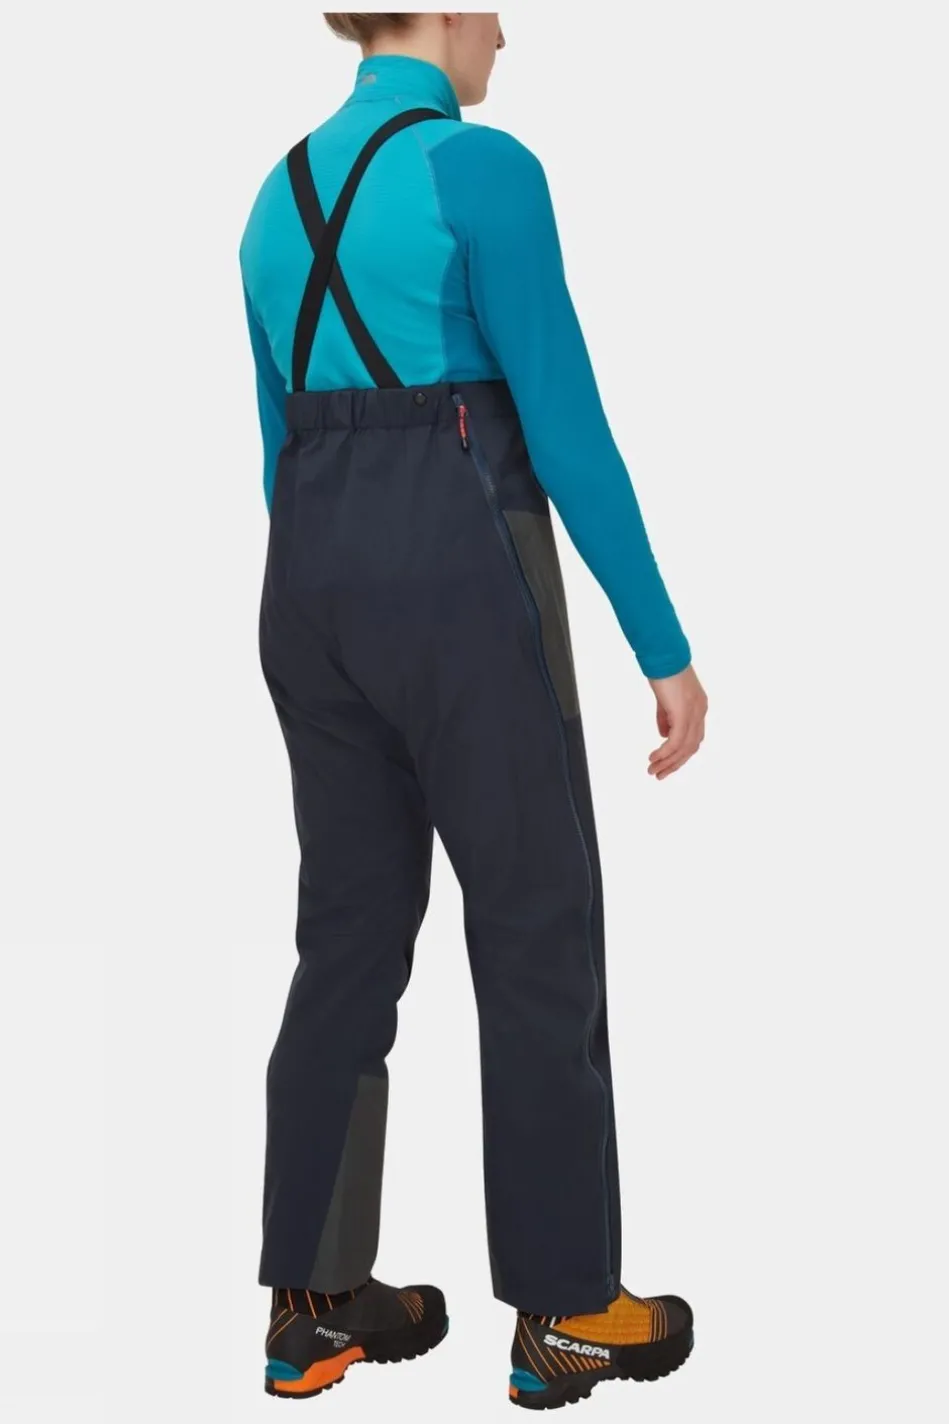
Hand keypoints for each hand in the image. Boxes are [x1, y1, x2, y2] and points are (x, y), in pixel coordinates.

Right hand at [647, 665, 707, 779]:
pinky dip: (665, 753)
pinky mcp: (683, 713)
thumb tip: (663, 735)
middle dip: (675, 764)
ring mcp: (693, 713)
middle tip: (659, 775)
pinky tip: (654, 758)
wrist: (664, 654)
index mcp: (698, 708)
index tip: (667, 764)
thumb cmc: (663, 671)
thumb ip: (666, 717)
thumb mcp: (665, 699)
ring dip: (668, 762)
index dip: (681, 754)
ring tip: (653, 771)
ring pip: (684, 748)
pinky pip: (675, 741)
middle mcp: (700, 712)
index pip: (694, 738)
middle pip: (691, 747)